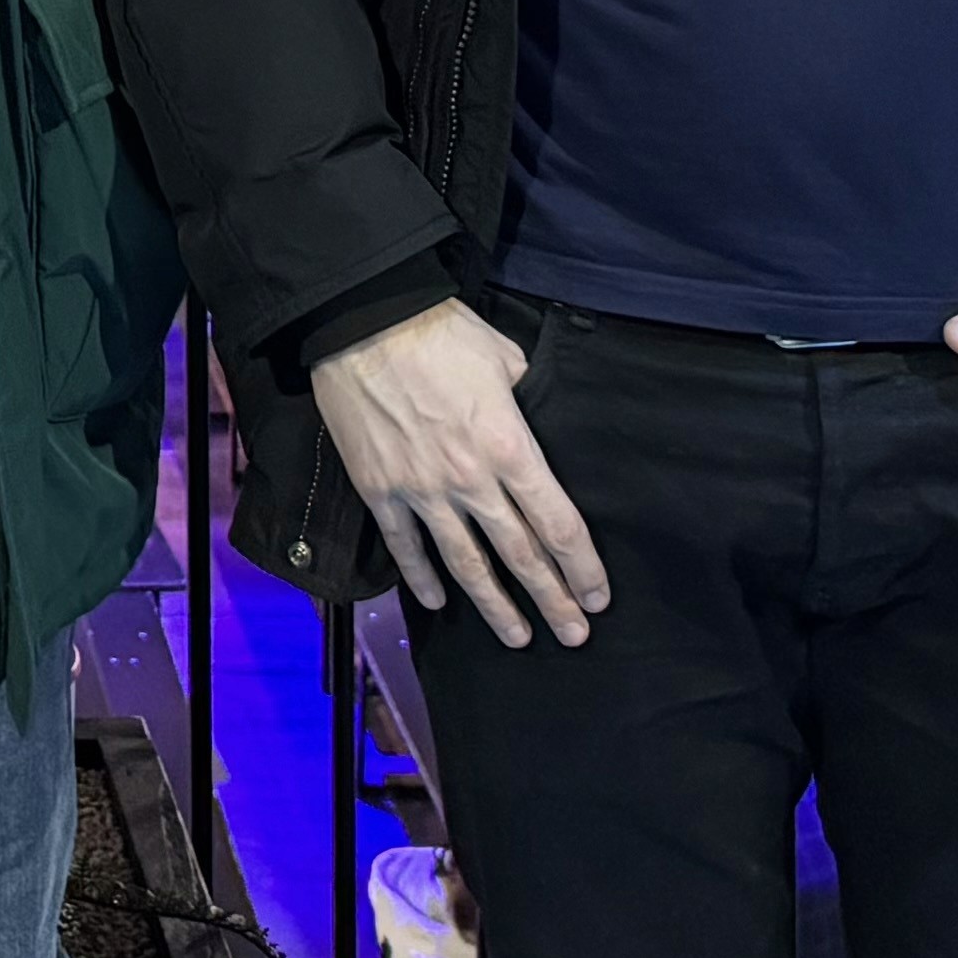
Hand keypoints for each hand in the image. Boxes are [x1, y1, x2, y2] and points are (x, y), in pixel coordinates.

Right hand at [303, 301, 605, 652]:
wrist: (360, 321)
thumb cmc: (437, 331)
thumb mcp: (503, 356)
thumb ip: (524, 395)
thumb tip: (530, 408)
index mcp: (510, 447)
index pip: (558, 524)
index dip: (582, 568)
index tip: (596, 598)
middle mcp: (471, 480)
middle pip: (522, 555)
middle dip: (553, 600)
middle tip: (574, 635)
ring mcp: (422, 491)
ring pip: (467, 564)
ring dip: (495, 606)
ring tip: (517, 637)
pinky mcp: (381, 490)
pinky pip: (406, 547)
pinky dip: (422, 579)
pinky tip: (437, 603)